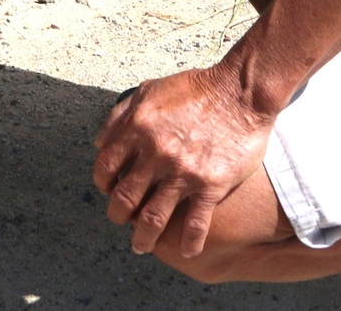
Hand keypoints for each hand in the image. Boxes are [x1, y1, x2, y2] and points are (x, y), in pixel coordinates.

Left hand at [93, 66, 273, 257]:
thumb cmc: (195, 88)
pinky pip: (195, 224)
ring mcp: (182, 173)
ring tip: (141, 246)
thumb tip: (100, 143)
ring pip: (153, 217)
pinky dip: (188, 242)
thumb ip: (121, 116)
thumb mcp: (149, 90)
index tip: (107, 190)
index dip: (102, 183)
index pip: (106, 166)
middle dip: (117, 214)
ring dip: (143, 237)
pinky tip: (187, 252)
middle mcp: (155, 154)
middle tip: (120, 221)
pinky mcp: (210, 185)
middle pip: (125, 197)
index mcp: (137, 129)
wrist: (240, 92)